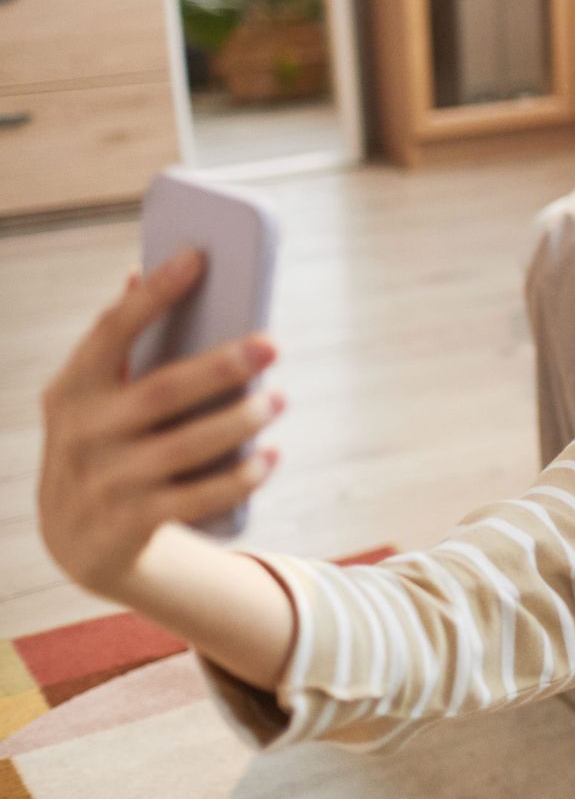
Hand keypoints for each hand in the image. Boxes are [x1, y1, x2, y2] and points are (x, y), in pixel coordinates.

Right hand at [38, 249, 285, 597]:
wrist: (75, 540)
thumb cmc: (103, 445)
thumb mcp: (94, 399)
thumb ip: (118, 346)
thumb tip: (139, 273)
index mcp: (73, 389)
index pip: (111, 332)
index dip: (153, 295)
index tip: (197, 257)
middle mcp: (82, 434)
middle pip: (161, 391)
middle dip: (220, 366)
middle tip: (272, 344)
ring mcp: (104, 482)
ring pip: (183, 447)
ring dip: (238, 421)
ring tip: (277, 400)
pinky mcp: (129, 524)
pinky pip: (195, 499)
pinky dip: (239, 477)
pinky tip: (270, 458)